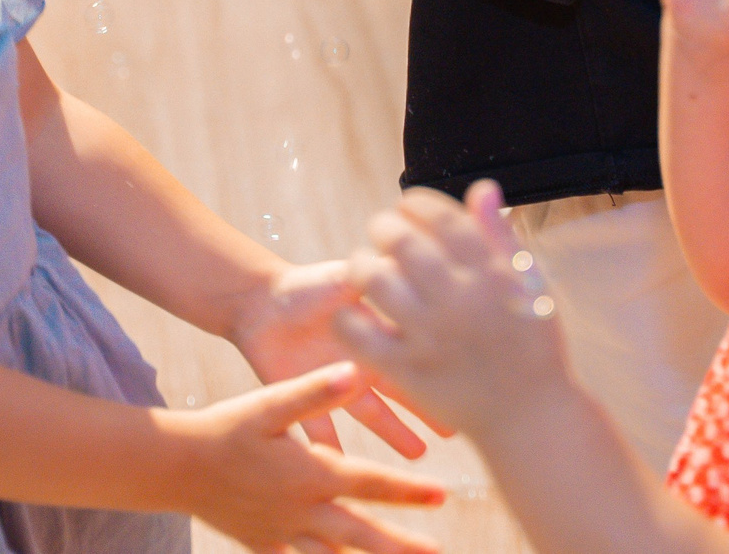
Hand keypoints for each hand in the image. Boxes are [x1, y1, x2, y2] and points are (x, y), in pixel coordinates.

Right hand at [170, 364, 447, 553]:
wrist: (175, 466)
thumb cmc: (225, 427)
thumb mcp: (269, 403)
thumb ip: (314, 390)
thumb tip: (355, 372)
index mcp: (311, 474)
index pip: (371, 484)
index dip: (409, 490)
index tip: (443, 495)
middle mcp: (303, 509)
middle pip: (362, 533)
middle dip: (402, 544)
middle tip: (437, 552)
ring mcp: (282, 532)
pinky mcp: (262, 543)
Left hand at [227, 261, 447, 456]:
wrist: (257, 301)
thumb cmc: (305, 286)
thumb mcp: (347, 277)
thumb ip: (379, 275)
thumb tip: (418, 258)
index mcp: (374, 338)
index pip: (415, 356)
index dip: (440, 369)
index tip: (471, 383)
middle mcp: (360, 366)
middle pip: (402, 392)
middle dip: (428, 409)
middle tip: (456, 429)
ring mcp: (334, 387)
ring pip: (370, 416)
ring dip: (393, 434)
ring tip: (418, 455)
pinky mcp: (303, 401)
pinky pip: (319, 432)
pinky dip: (331, 450)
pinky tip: (345, 471)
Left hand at [333, 183, 582, 438]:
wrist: (531, 417)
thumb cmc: (533, 346)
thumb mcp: (530, 284)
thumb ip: (501, 236)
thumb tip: (482, 188)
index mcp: (491, 273)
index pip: (442, 219)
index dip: (417, 203)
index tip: (408, 206)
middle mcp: (459, 300)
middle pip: (403, 243)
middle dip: (384, 226)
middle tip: (381, 230)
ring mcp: (431, 336)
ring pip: (377, 282)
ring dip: (362, 265)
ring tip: (365, 266)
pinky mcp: (409, 371)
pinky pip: (361, 336)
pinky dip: (349, 319)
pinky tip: (353, 312)